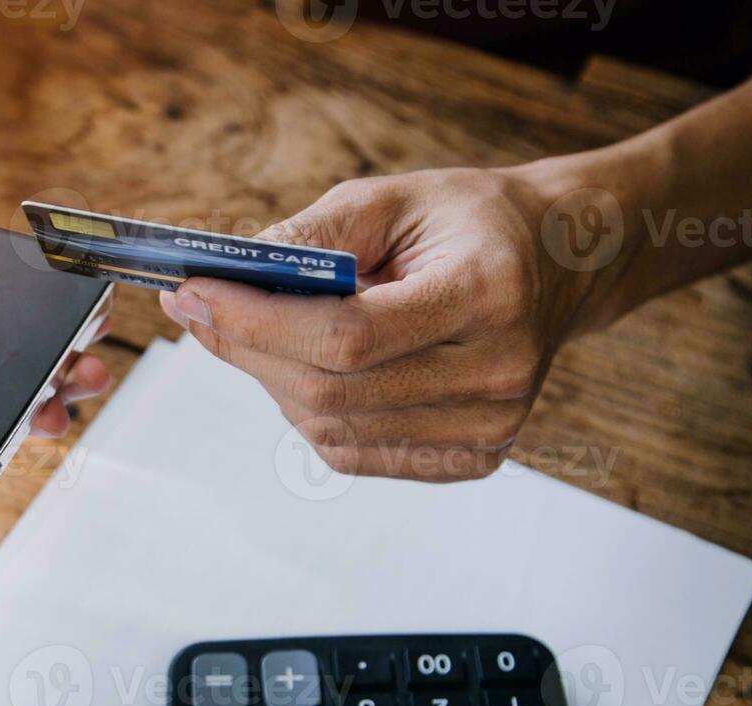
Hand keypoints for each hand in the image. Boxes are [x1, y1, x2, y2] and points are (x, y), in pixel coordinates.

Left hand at [159, 167, 620, 481]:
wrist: (558, 264)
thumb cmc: (469, 224)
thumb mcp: (390, 199)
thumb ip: (308, 237)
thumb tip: (221, 279)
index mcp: (486, 294)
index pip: (348, 335)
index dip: (257, 321)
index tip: (193, 294)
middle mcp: (497, 373)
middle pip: (331, 390)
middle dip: (247, 350)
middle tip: (200, 310)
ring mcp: (489, 428)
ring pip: (332, 429)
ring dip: (275, 381)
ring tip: (262, 332)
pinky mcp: (472, 459)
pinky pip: (355, 452)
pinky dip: (312, 412)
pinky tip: (310, 368)